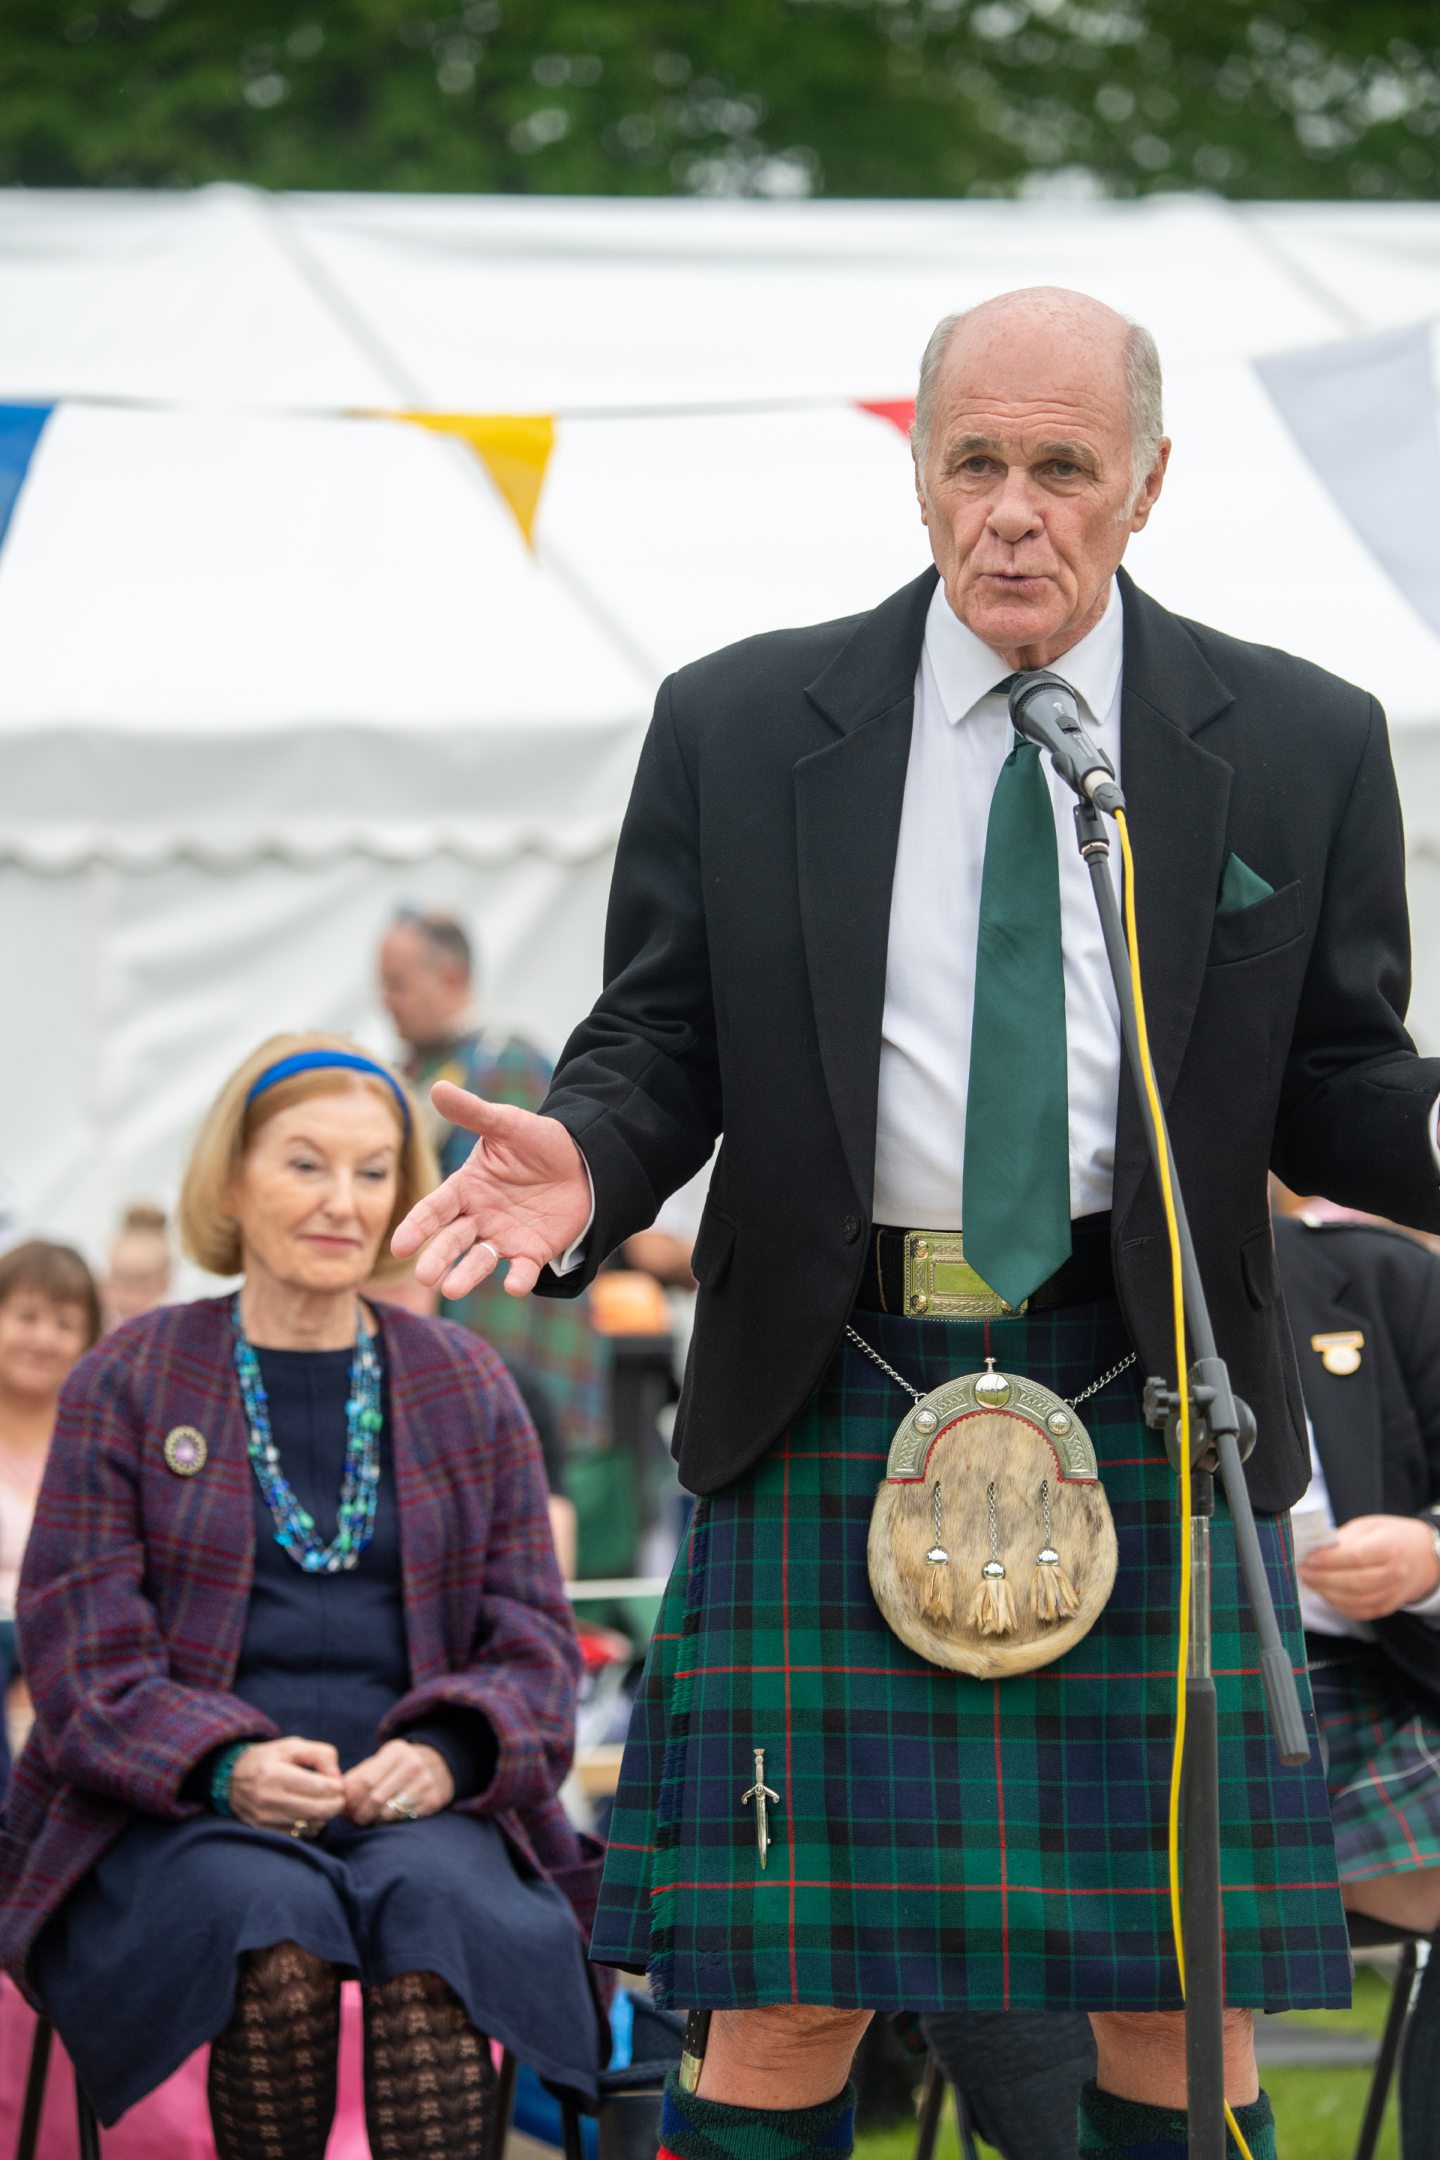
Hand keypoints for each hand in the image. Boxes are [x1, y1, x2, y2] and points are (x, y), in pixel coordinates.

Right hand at [226, 1736, 345, 1833]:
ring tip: (322, 1803)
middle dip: (336, 1804)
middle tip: (339, 1797)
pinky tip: (309, 1814)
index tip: (339, 1783)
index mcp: (275, 1774)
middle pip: (318, 1810)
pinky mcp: (264, 1831)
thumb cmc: (267, 1759)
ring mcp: (265, 1818)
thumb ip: (320, 1754)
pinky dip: (310, 1826)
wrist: (230, 1779)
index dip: (337, 1787)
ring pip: (311, 1824)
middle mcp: (268, 1799)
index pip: (320, 1787)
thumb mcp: (292, 1746)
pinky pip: (298, 1834)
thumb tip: (336, 1777)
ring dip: (324, 1816)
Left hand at [342, 1738, 455, 1825]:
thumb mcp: (381, 1761)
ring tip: (368, 1819)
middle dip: (360, 1813)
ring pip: (388, 1812)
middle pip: (376, 1798)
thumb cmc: (398, 1766)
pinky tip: (385, 1818)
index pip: (365, 1781)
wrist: (438, 1764)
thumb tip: (338, 1797)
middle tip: (354, 1819)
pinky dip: (389, 1822)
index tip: (344, 1809)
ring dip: (373, 1820)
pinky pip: (403, 1818)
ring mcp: (425, 1783)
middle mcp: (413, 1765)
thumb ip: (358, 1776)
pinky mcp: (433, 1800)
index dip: (351, 1799)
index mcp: (396, 1752)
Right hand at [390, 1084, 590, 1298]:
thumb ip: (473, 1113)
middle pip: (452, 1240)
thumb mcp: (506, 1124)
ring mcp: (504, 1237)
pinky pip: (522, 1269)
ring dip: (466, 1275)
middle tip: (424, 1277)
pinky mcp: (532, 1251)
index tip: (400, 1245)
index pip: (434, 1209)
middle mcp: (479, 1217)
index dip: (418, 1227)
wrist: (584, 1160)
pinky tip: (514, 1285)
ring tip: (452, 1290)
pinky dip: (517, 1279)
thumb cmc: (538, 1141)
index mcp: (466, 1188)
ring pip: (479, 1260)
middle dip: (437, 1258)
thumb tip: (437, 1087)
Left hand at [1298, 1513, 1439, 1621]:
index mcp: (1390, 1547)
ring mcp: (1392, 1593)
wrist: (1420, 1556)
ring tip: (1310, 1582)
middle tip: (1302, 1572)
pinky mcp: (1386, 1607)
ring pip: (1355, 1600)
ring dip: (1327, 1593)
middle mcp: (1395, 1573)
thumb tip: (1314, 1550)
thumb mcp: (1367, 1527)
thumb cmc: (1389, 1537)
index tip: (1308, 1558)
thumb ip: (1342, 1539)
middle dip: (1322, 1579)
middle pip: (1354, 1582)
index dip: (1329, 1560)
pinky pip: (1359, 1611)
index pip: (1356, 1557)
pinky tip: (1324, 1593)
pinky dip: (1338, 1605)